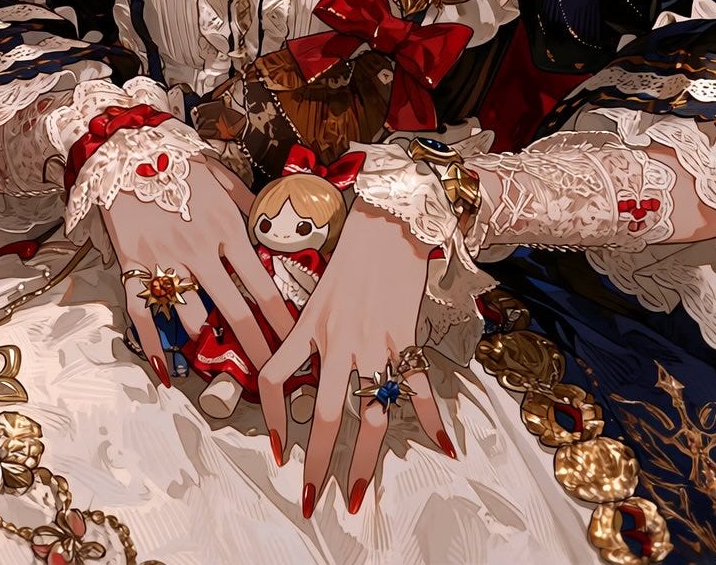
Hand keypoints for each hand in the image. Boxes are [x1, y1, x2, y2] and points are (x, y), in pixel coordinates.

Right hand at [101, 156, 293, 386]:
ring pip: (191, 313)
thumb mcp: (225, 180)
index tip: (295, 340)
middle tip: (270, 372)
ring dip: (206, 336)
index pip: (261, 283)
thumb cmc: (180, 163)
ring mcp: (164, 259)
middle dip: (255, 344)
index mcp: (226, 228)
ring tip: (216, 355)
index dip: (280, 316)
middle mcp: (200, 249)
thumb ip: (251, 209)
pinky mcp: (134, 264)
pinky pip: (144, 311)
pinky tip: (165, 369)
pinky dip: (154, 343)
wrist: (127, 149)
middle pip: (234, 308)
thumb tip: (275, 231)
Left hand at [257, 199, 453, 516]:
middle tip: (312, 500)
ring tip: (361, 493)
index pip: (273, 378)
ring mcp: (373, 341)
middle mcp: (336, 339)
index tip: (278, 452)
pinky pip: (417, 387)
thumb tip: (307, 362)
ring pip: (369, 413)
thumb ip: (312, 326)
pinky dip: (431, 419)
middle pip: (322, 415)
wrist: (389, 216)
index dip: (270, 419)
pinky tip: (445, 446)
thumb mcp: (319, 286)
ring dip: (366, 460)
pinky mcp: (406, 335)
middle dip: (316, 464)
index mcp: (308, 325)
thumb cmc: (354, 245)